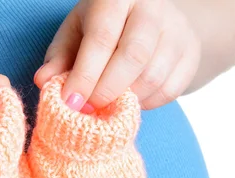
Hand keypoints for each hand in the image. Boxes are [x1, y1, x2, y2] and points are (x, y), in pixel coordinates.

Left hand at [34, 0, 200, 111]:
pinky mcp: (191, 54)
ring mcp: (177, 30)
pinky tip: (131, 100)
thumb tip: (43, 81)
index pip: (102, 37)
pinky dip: (146, 104)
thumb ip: (59, 58)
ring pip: (153, 77)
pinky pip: (169, 90)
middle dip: (106, 91)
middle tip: (88, 110)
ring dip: (125, 100)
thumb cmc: (104, 28)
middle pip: (133, 56)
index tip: (70, 102)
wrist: (152, 20)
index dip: (84, 75)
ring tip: (107, 105)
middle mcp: (152, 7)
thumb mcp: (76, 34)